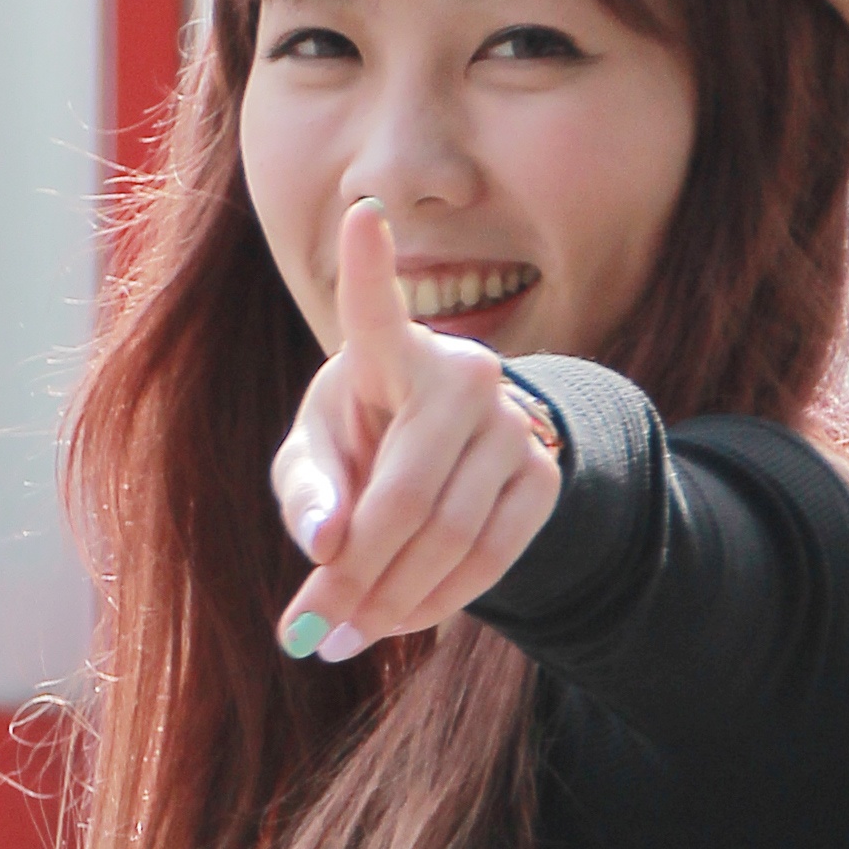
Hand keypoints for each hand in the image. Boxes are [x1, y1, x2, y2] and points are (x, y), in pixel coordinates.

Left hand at [273, 195, 563, 665]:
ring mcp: (513, 424)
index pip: (376, 307)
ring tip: (339, 636)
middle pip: (404, 499)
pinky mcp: (543, 476)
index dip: (371, 263)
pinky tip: (396, 622)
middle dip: (353, 576)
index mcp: (392, 350)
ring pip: (448, 540)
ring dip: (388, 603)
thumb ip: (305, 493)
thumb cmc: (363, 439)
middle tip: (309, 628)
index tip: (362, 212)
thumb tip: (325, 545)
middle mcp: (463, 375)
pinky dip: (435, 604)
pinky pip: (489, 560)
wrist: (453, 455)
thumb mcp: (317, 455)